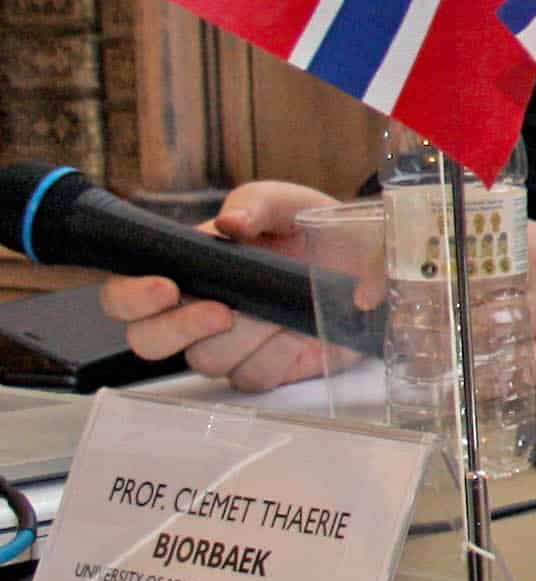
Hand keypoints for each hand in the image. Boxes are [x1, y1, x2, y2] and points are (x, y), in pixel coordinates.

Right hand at [95, 180, 343, 390]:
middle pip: (147, 341)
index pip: (124, 296)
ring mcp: (227, 346)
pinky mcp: (263, 369)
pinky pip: (252, 377)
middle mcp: (194, 313)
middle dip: (180, 329)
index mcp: (185, 271)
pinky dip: (278, 355)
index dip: (131, 298)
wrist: (364, 261)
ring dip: (245, 336)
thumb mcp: (288, 203)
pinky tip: (297, 331)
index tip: (165, 288)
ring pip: (205, 360)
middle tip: (222, 311)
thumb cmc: (312, 230)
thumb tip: (229, 223)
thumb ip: (255, 204)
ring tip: (279, 310)